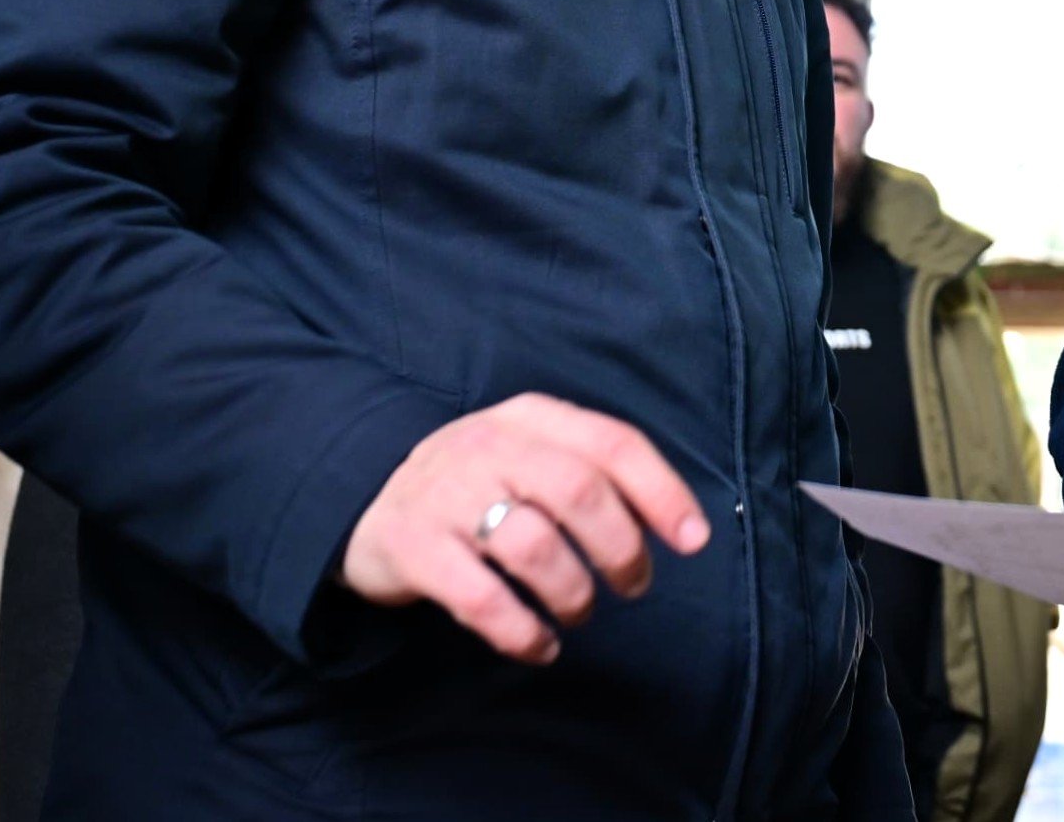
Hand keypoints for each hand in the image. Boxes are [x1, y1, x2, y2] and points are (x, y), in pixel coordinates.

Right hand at [341, 393, 709, 663]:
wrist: (369, 501)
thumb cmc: (481, 485)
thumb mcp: (533, 454)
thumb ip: (595, 473)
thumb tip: (680, 525)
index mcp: (531, 417)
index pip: (613, 444)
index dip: (663, 493)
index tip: (694, 541)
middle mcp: (488, 445)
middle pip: (580, 492)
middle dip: (622, 550)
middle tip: (633, 587)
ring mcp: (445, 494)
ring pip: (534, 546)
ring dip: (573, 593)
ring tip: (579, 612)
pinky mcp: (411, 547)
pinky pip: (480, 598)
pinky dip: (522, 632)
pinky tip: (540, 645)